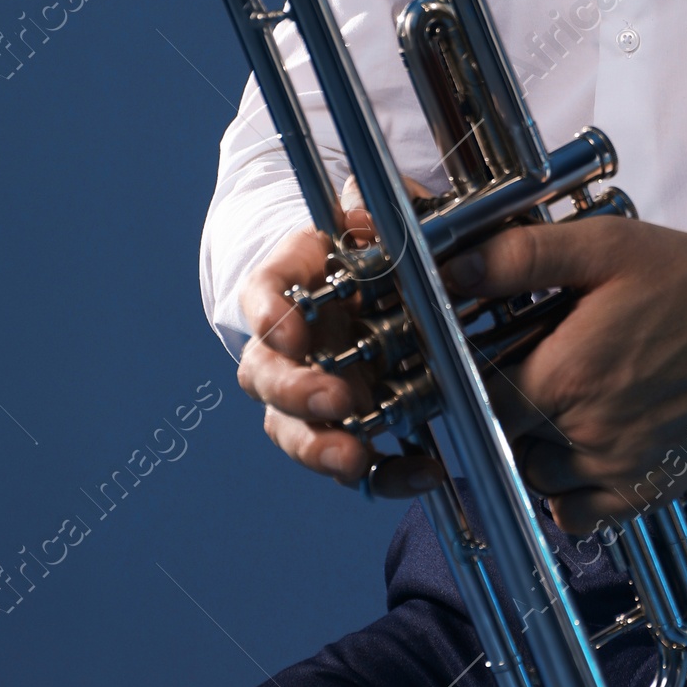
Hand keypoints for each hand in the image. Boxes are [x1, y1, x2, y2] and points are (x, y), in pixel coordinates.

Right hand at [236, 178, 443, 498]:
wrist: (386, 285)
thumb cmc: (372, 252)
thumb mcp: (378, 220)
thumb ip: (369, 211)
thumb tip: (360, 210)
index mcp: (295, 285)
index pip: (262, 294)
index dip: (268, 313)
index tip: (288, 326)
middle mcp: (293, 345)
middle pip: (266, 375)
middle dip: (295, 392)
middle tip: (334, 399)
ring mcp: (316, 391)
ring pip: (292, 429)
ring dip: (318, 448)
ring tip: (352, 459)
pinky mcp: (352, 429)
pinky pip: (360, 465)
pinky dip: (389, 475)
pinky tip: (424, 469)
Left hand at [444, 216, 686, 533]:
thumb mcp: (608, 247)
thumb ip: (525, 256)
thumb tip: (455, 270)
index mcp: (566, 373)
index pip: (477, 395)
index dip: (467, 376)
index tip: (480, 356)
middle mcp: (586, 433)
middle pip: (502, 438)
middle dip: (502, 407)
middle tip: (527, 370)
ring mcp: (616, 470)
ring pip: (534, 478)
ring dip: (530, 448)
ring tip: (557, 404)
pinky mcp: (645, 491)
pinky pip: (576, 516)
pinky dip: (564, 493)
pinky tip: (579, 448)